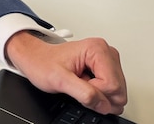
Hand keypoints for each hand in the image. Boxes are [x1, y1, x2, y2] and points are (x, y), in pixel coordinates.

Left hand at [5, 31, 126, 114]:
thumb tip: (104, 104)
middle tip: (79, 85)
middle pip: (118, 89)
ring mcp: (108, 60)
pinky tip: (84, 83)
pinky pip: (112, 90)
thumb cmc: (42, 63)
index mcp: (97, 49)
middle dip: (99, 95)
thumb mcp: (59, 79)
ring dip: (98, 94)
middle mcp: (106, 52)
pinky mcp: (106, 68)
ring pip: (117, 92)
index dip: (95, 93)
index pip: (112, 85)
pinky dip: (98, 92)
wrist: (34, 57)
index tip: (78, 86)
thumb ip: (83, 93)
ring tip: (80, 82)